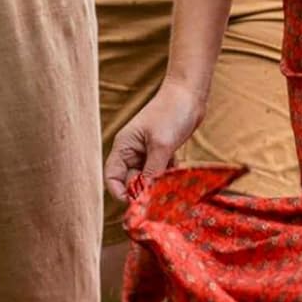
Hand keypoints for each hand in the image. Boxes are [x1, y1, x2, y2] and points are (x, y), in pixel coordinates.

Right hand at [103, 79, 204, 201]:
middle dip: (146, 192)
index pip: (113, 177)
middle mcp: (132, 152)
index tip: (139, 206)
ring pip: (149, 180)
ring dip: (161, 186)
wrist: (189, 95)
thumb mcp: (161, 145)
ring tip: (175, 186)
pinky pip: (161, 175)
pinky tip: (180, 175)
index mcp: (124, 146)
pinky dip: (170, 179)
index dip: (122, 194)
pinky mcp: (161, 154)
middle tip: (164, 199)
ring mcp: (147, 153)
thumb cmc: (170, 114)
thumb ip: (152, 173)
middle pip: (132, 182)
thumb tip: (146, 199)